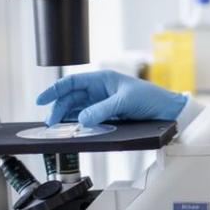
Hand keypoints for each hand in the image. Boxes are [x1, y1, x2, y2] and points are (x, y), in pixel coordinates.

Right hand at [35, 70, 186, 126]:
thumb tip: (82, 120)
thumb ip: (102, 110)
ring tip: (60, 129)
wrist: (168, 111)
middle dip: (59, 109)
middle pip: (71, 98)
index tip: (41, 100)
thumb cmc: (151, 98)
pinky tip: (74, 130)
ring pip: (77, 110)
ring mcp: (102, 104)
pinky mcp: (108, 116)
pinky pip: (88, 120)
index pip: (72, 82)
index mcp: (102, 79)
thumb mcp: (125, 101)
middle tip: (52, 124)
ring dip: (68, 119)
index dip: (55, 90)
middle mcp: (100, 90)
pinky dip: (79, 125)